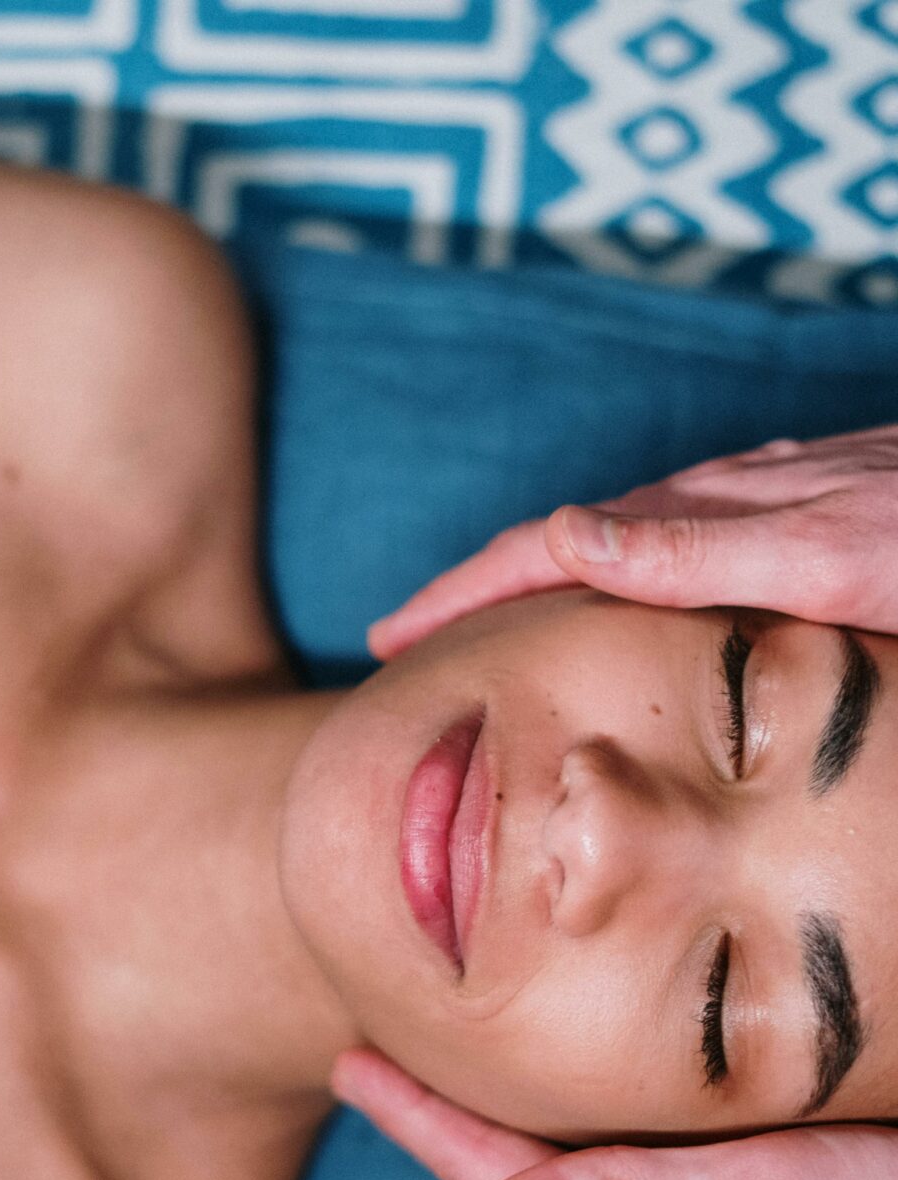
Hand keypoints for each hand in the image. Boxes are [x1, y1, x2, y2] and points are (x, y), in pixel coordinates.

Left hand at [332, 1048, 897, 1179]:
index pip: (485, 1169)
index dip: (414, 1118)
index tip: (348, 1066)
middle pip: (502, 1159)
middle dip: (432, 1110)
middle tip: (369, 1055)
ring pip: (550, 1151)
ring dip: (487, 1109)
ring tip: (439, 1067)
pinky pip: (604, 1146)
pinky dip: (558, 1107)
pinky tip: (561, 1085)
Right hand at [368, 426, 897, 658]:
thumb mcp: (823, 553)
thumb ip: (698, 548)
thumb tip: (561, 538)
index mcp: (701, 517)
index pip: (547, 551)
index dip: (462, 593)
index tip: (392, 636)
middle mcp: (711, 504)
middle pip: (559, 544)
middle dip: (473, 589)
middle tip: (403, 637)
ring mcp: (746, 508)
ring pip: (609, 547)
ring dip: (530, 585)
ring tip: (478, 625)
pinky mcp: (783, 519)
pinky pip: (663, 550)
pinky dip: (603, 580)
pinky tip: (612, 598)